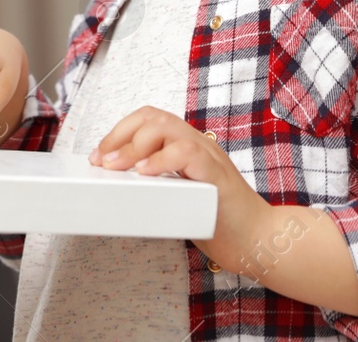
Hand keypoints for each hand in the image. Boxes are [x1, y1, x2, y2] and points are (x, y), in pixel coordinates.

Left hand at [90, 106, 268, 266]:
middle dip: (120, 135)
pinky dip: (161, 159)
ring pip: (166, 127)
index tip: (97, 156)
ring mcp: (209, 156)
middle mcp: (198, 144)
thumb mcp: (179, 198)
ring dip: (133, 145)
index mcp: (187, 146)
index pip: (149, 120)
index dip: (119, 133)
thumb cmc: (219, 222)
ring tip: (115, 167)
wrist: (259, 240)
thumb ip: (157, 186)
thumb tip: (118, 185)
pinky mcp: (217, 175)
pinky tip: (144, 174)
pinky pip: (186, 152)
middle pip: (152, 117)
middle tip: (101, 161)